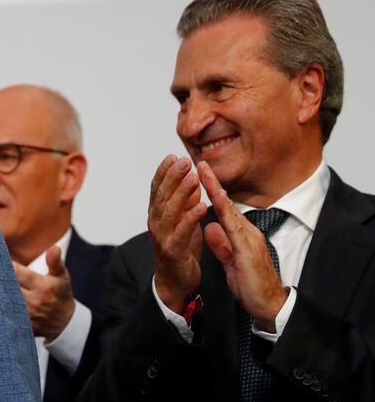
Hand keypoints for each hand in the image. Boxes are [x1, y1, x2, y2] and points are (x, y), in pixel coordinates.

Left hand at [12, 247, 75, 341]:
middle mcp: (34, 301)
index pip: (16, 272)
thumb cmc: (60, 294)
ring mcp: (27, 315)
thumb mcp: (62, 277)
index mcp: (42, 286)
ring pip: (3, 300)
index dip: (4, 263)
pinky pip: (4, 314)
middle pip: (7, 285)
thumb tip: (54, 248)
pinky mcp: (21, 325)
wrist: (64, 323)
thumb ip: (55, 262)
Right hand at [148, 155, 207, 311]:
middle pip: (161, 195)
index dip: (163, 172)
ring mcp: (162, 236)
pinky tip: (201, 206)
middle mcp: (155, 223)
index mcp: (157, 214)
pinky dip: (191, 218)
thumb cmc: (180, 249)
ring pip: (170, 210)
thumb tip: (192, 180)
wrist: (175, 281)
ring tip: (192, 178)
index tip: (171, 156)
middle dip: (172, 176)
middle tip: (183, 160)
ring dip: (181, 192)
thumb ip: (185, 202)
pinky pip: (182, 231)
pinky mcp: (173, 250)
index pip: (157, 188)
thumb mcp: (182, 221)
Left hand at [200, 161, 286, 331]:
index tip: (198, 175)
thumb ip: (221, 244)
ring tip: (205, 175)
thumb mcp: (230, 261)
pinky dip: (226, 216)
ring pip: (231, 212)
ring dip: (217, 193)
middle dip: (213, 184)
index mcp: (240, 235)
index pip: (223, 209)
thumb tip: (211, 227)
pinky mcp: (249, 252)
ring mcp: (249, 241)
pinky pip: (235, 231)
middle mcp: (247, 233)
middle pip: (227, 204)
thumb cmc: (252, 284)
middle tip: (199, 163)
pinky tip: (217, 204)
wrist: (270, 305)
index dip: (211, 191)